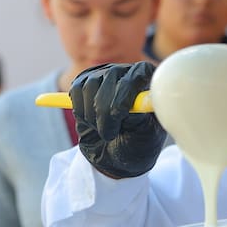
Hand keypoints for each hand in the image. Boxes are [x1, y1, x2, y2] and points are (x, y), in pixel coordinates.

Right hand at [70, 62, 166, 178]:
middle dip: (106, 111)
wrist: (114, 154)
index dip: (128, 92)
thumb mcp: (145, 135)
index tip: (121, 115)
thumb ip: (142, 117)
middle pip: (112, 77)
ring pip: (91, 85)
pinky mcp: (84, 82)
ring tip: (103, 130)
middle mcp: (127, 73)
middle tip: (110, 134)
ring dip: (92, 115)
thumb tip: (137, 103)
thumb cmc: (135, 144)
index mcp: (150, 83)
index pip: (141, 71)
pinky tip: (91, 122)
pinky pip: (76, 90)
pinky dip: (80, 112)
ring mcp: (104, 75)